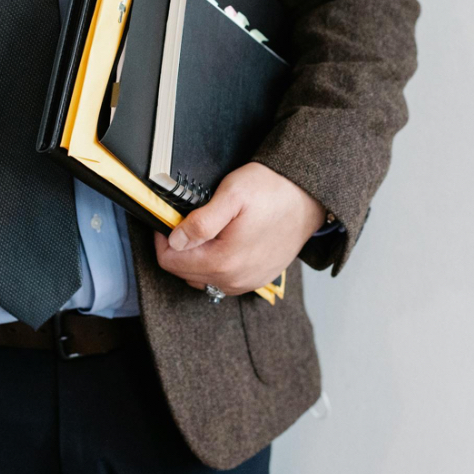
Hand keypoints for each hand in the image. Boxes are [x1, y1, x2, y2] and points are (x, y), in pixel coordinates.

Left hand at [154, 162, 326, 295]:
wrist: (309, 196)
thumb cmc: (273, 191)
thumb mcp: (232, 195)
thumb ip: (200, 222)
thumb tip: (174, 240)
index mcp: (223, 262)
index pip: (170, 261)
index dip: (164, 238)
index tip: (171, 219)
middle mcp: (234, 280)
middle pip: (184, 272)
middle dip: (181, 247)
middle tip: (191, 220)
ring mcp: (247, 282)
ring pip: (202, 277)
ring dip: (197, 256)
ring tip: (209, 230)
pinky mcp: (258, 279)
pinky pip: (223, 279)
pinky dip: (216, 263)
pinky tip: (224, 241)